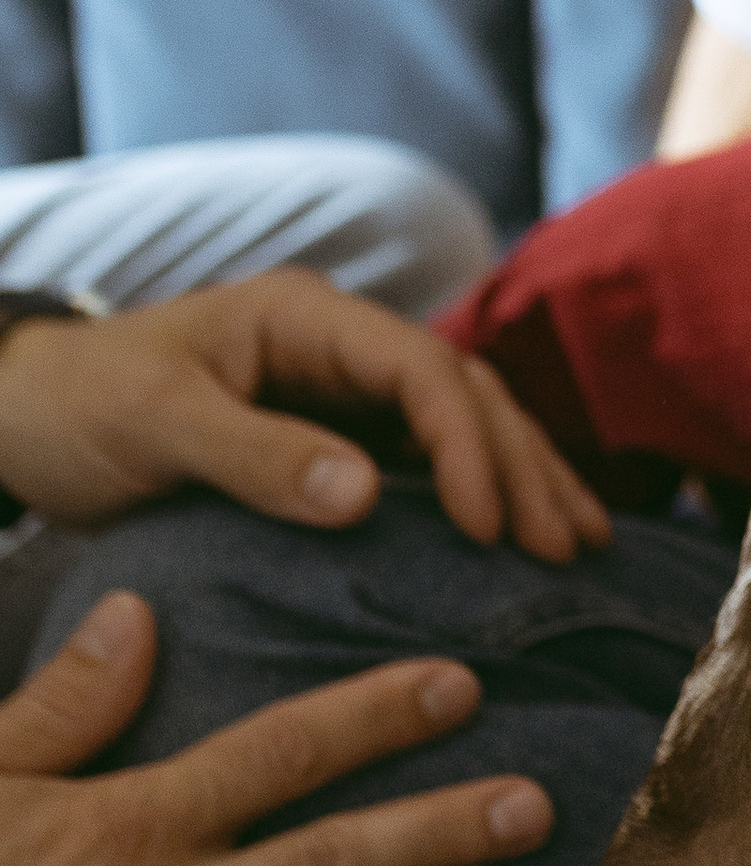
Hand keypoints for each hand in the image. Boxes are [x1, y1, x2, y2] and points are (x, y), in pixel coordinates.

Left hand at [0, 272, 609, 558]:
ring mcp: (345, 391)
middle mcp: (341, 345)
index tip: (487, 527)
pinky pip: (430, 461)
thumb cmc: (79, 407)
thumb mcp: (155, 424)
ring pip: (464, 422)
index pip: (421, 369)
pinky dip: (486, 494)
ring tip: (580, 544)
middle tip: (564, 548)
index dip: (466, 445)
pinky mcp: (338, 438)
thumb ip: (255, 454)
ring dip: (524, 478)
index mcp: (306, 317)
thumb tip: (364, 494)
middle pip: (464, 393)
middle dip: (521, 467)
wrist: (26, 415)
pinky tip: (526, 535)